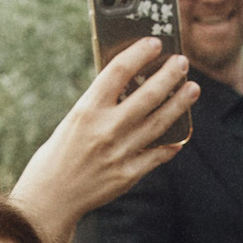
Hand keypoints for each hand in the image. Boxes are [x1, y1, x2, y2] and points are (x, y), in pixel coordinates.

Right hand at [10, 40, 197, 242]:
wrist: (49, 199)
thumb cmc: (57, 156)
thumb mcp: (73, 121)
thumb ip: (100, 105)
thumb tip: (130, 87)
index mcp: (86, 110)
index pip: (118, 71)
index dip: (139, 53)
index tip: (154, 43)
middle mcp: (105, 129)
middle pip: (148, 95)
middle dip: (169, 75)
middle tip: (182, 63)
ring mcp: (119, 153)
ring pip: (160, 123)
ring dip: (179, 104)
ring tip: (192, 89)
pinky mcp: (128, 175)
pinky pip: (156, 155)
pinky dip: (169, 145)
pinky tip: (180, 136)